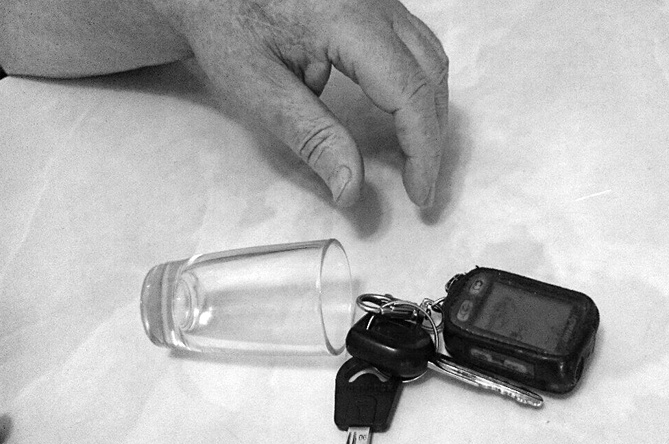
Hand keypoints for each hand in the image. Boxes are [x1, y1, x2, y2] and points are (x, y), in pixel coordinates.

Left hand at [154, 0, 448, 206]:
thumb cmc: (227, 25)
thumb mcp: (260, 88)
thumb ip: (312, 138)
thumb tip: (351, 188)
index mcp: (346, 19)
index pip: (409, 91)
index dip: (422, 149)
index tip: (418, 191)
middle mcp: (373, 2)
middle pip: (430, 76)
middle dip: (430, 138)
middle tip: (418, 186)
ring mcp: (379, 0)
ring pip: (432, 61)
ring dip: (429, 114)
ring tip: (414, 158)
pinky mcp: (377, 6)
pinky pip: (418, 48)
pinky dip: (419, 90)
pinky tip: (404, 118)